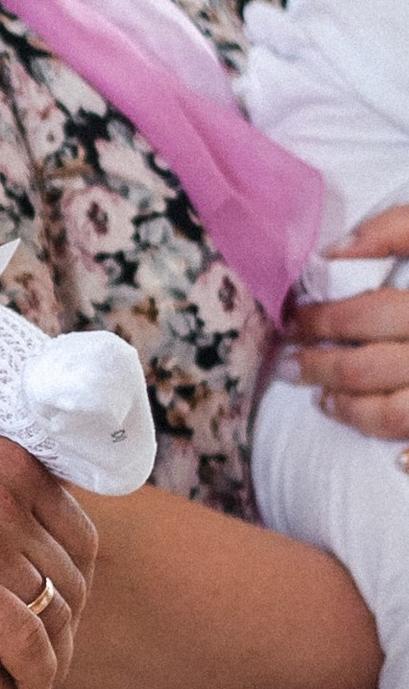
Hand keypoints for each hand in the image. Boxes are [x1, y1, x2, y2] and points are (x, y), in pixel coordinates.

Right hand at [0, 383, 88, 688]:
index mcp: (11, 460)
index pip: (77, 535)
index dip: (72, 578)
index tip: (54, 605)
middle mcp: (14, 498)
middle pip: (71, 578)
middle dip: (67, 620)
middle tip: (50, 651)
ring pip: (54, 613)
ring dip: (55, 653)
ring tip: (38, 680)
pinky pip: (23, 641)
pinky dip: (36, 671)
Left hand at [286, 209, 408, 439]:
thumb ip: (401, 229)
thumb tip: (337, 250)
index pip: (369, 313)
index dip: (324, 320)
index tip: (296, 319)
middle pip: (371, 367)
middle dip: (320, 367)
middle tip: (291, 363)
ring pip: (394, 413)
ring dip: (351, 412)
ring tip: (325, 403)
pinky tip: (397, 460)